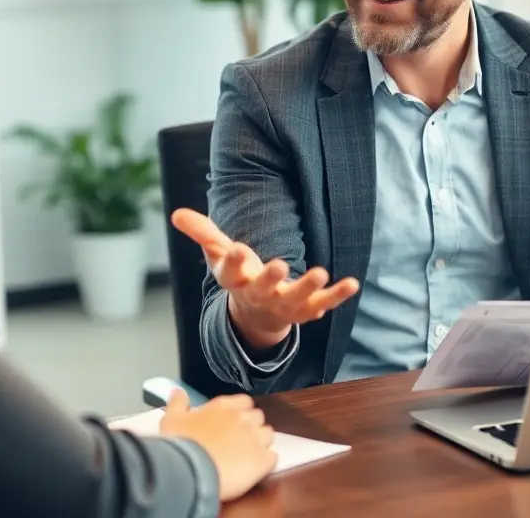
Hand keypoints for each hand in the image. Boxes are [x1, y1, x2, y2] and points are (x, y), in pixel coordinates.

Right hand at [159, 390, 276, 500]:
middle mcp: (243, 418)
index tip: (231, 422)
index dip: (240, 411)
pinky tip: (254, 470)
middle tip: (238, 440)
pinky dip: (266, 462)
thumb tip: (178, 391)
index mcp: (223, 407)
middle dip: (251, 426)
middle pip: (258, 417)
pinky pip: (273, 457)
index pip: (244, 401)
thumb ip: (177, 403)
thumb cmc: (180, 443)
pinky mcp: (263, 460)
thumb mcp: (171, 419)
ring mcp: (255, 438)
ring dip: (261, 443)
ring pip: (268, 435)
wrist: (190, 470)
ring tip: (247, 456)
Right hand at [171, 209, 359, 349]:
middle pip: (263, 288)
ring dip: (308, 287)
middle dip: (271, 278)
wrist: (258, 316)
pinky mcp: (306, 309)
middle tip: (280, 265)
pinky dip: (337, 295)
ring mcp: (284, 304)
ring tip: (322, 272)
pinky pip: (323, 304)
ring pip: (295, 298)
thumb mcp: (218, 254)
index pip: (230, 271)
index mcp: (235, 281)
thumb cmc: (239, 277)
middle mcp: (259, 294)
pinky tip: (352, 283)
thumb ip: (202, 232)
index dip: (232, 260)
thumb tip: (176, 213)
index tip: (236, 248)